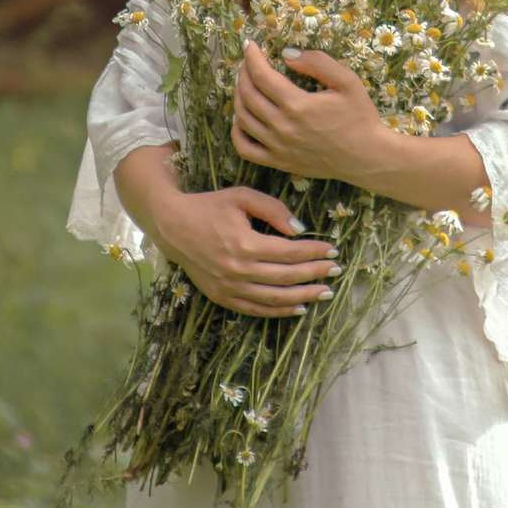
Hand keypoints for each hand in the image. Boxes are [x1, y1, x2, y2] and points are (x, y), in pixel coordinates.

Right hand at [155, 185, 340, 318]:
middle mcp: (238, 269)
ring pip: (274, 298)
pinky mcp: (221, 297)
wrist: (171, 226)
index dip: (314, 252)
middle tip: (336, 270)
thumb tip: (300, 229)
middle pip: (286, 277)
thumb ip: (273, 209)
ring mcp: (228, 287)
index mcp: (245, 243)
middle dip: (315, 274)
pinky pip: (255, 309)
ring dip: (303, 296)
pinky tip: (298, 308)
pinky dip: (278, 311)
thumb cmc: (210, 206)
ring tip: (325, 292)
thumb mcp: (242, 197)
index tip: (333, 250)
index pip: (290, 251)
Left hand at [232, 40, 383, 182]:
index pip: (262, 75)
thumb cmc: (360, 116)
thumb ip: (318, 63)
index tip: (251, 45)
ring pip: (243, 119)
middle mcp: (282, 127)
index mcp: (297, 105)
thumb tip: (287, 54)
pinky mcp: (279, 162)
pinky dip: (237, 131)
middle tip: (249, 62)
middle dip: (244, 73)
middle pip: (248, 95)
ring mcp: (278, 147)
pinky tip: (242, 118)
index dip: (252, 57)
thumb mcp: (347, 81)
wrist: (367, 156)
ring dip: (238, 97)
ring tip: (245, 84)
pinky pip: (245, 149)